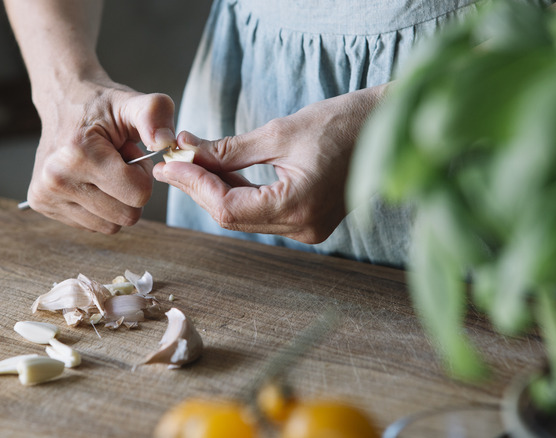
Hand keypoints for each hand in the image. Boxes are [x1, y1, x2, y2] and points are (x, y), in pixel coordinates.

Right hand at [27, 78, 176, 232]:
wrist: (62, 101)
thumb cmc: (101, 106)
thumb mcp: (132, 102)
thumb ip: (155, 115)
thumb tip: (166, 142)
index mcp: (78, 154)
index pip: (138, 194)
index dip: (143, 174)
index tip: (129, 153)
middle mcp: (55, 179)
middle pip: (127, 215)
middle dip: (131, 190)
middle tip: (117, 162)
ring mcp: (46, 195)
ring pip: (111, 226)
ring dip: (116, 200)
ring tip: (103, 170)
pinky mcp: (42, 205)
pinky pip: (93, 225)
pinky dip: (100, 207)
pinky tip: (90, 180)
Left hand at [153, 86, 384, 243]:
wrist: (385, 127)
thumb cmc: (341, 123)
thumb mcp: (279, 133)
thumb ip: (229, 150)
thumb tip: (188, 152)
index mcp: (297, 207)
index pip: (227, 208)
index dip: (194, 186)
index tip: (170, 163)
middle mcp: (302, 228)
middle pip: (232, 216)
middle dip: (199, 187)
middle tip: (174, 160)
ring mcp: (307, 228)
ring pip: (244, 216)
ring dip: (215, 189)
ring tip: (191, 160)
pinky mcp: (308, 220)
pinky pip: (261, 212)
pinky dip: (238, 192)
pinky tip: (220, 170)